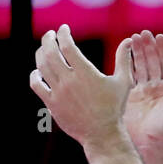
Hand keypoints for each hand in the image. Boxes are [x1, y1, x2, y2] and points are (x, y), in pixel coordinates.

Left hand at [29, 26, 131, 148]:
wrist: (103, 134)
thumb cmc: (115, 108)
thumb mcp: (123, 83)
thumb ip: (124, 60)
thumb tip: (128, 40)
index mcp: (86, 73)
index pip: (67, 45)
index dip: (63, 33)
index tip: (63, 29)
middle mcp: (69, 81)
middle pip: (50, 52)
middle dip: (48, 39)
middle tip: (50, 35)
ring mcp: (58, 92)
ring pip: (42, 66)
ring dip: (41, 53)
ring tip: (45, 49)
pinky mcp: (52, 104)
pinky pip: (36, 84)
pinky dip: (35, 75)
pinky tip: (39, 71)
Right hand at [123, 31, 162, 151]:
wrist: (149, 143)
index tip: (159, 37)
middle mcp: (159, 87)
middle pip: (154, 62)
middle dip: (150, 47)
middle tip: (143, 33)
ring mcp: (145, 90)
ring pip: (142, 66)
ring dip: (139, 52)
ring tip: (134, 38)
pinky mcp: (132, 94)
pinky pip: (130, 75)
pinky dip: (128, 63)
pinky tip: (124, 52)